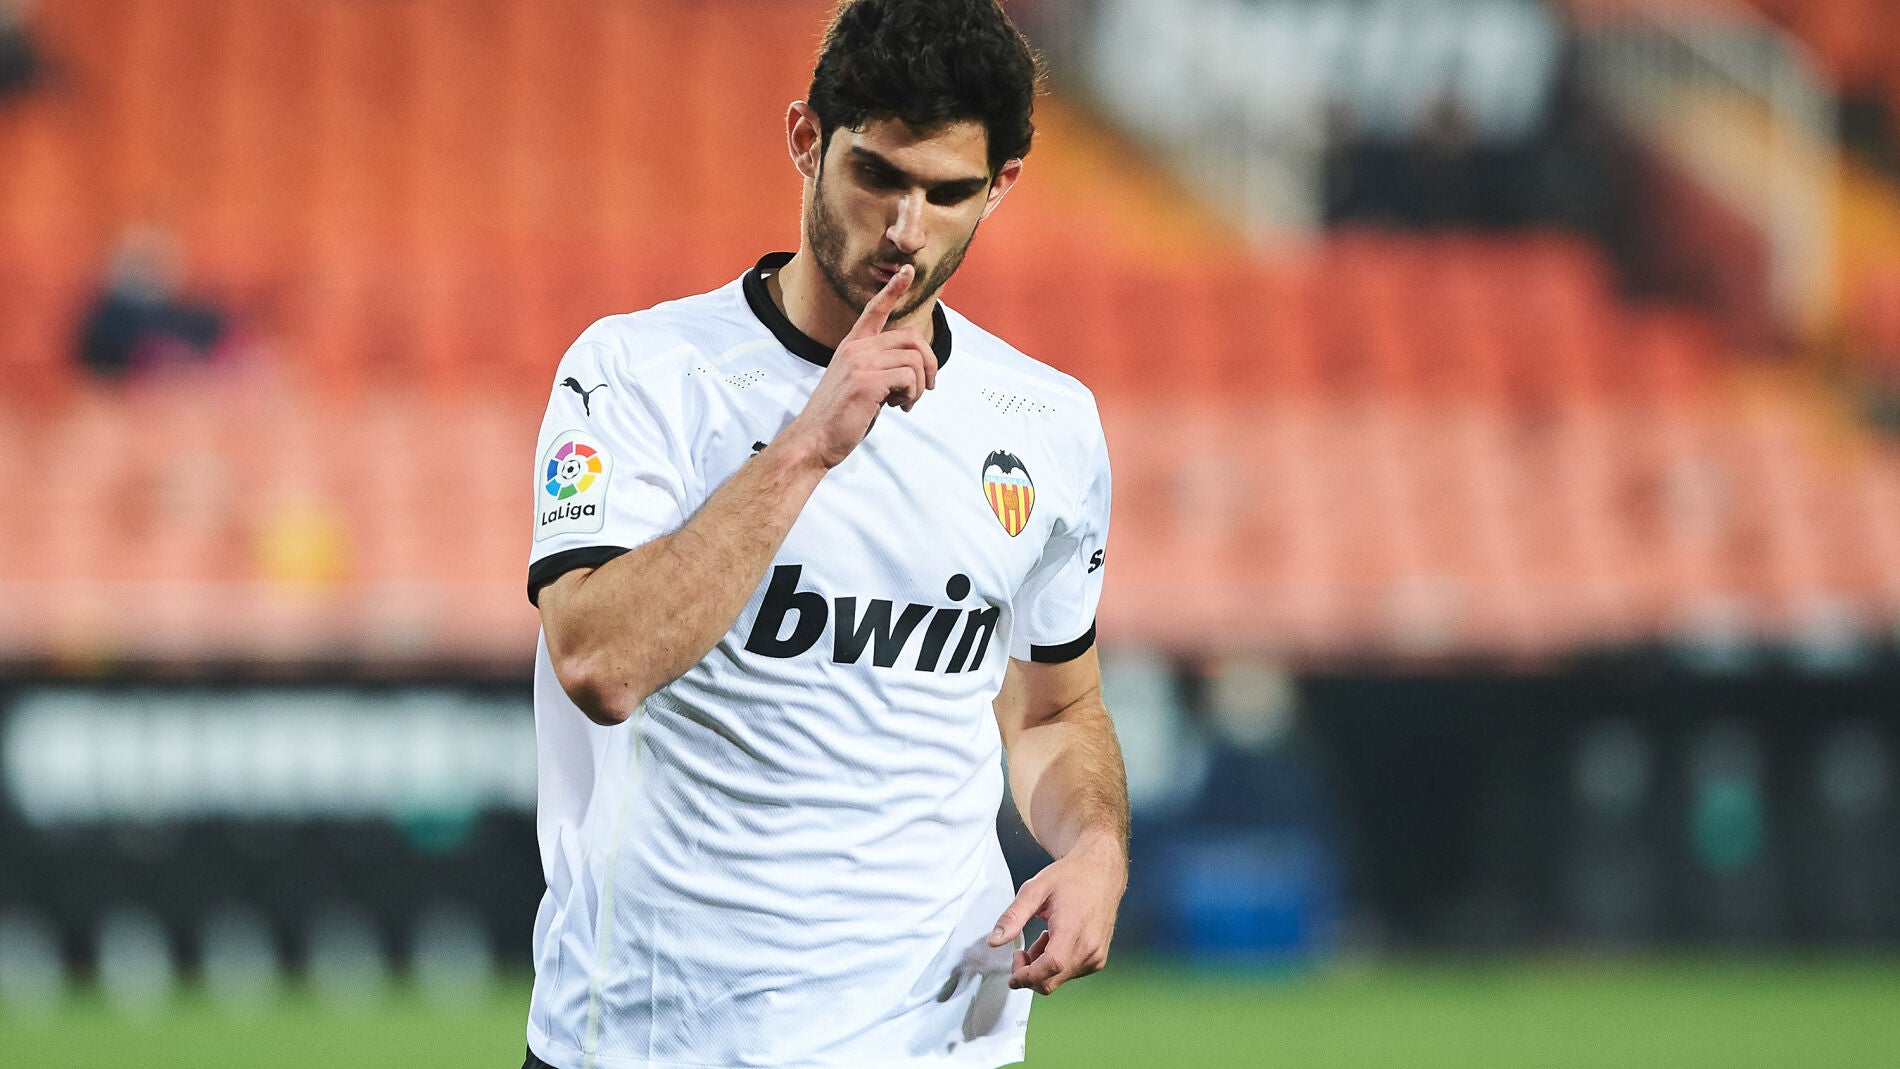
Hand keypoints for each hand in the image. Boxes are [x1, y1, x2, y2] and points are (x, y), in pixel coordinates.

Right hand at [781, 264, 938, 469]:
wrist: (814, 440)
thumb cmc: (838, 417)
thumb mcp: (857, 383)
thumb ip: (878, 369)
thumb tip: (911, 372)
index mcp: (852, 346)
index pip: (874, 309)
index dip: (893, 289)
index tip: (908, 271)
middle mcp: (855, 349)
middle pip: (911, 338)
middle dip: (929, 363)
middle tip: (928, 387)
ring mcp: (860, 363)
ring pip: (914, 360)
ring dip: (920, 386)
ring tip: (906, 402)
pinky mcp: (867, 382)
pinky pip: (909, 378)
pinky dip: (912, 395)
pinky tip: (898, 407)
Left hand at [987, 833, 1126, 994]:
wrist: (1101, 872)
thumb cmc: (1072, 877)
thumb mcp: (1035, 889)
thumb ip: (1013, 917)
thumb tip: (994, 941)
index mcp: (1073, 929)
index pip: (1050, 967)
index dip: (1026, 976)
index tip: (1012, 976)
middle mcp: (1089, 947)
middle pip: (1052, 980)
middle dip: (1029, 974)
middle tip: (1021, 952)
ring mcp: (1096, 955)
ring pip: (1059, 979)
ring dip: (1042, 967)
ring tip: (1042, 938)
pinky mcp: (1098, 959)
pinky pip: (1071, 973)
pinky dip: (1056, 964)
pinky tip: (1054, 942)